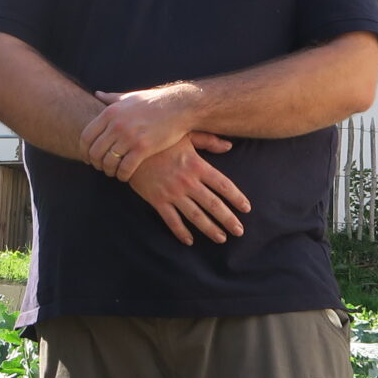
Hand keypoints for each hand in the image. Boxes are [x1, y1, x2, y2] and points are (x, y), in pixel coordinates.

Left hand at [82, 85, 196, 180]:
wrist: (179, 106)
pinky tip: (125, 176)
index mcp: (110, 112)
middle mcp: (117, 125)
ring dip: (109, 171)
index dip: (84, 151)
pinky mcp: (143, 148)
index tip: (88, 158)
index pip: (86, 137)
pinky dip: (122, 175)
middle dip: (96, 163)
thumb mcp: (130, 97)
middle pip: (95, 152)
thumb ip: (111, 98)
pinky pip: (125, 168)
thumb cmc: (154, 101)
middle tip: (101, 167)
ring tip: (113, 172)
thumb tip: (97, 94)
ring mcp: (129, 137)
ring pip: (109, 162)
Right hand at [126, 134, 248, 244]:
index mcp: (197, 166)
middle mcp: (187, 182)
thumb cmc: (160, 140)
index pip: (223, 185)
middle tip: (239, 231)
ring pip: (195, 216)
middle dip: (228, 220)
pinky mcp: (157, 201)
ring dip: (210, 229)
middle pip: (213, 205)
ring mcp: (172, 193)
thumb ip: (209, 141)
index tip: (246, 208)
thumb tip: (229, 146)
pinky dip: (181, 232)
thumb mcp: (186, 135)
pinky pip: (172, 221)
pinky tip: (189, 241)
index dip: (237, 198)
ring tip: (221, 238)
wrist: (130, 148)